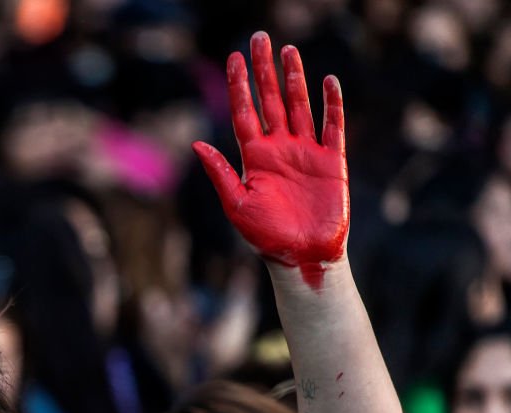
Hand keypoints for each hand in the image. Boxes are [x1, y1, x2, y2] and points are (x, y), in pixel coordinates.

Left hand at [193, 32, 348, 289]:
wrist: (302, 257)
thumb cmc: (265, 237)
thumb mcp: (237, 204)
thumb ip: (220, 172)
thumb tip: (197, 143)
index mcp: (254, 157)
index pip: (244, 112)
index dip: (239, 85)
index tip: (234, 57)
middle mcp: (279, 148)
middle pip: (270, 100)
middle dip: (264, 71)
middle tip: (260, 38)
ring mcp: (306, 152)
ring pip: (299, 106)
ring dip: (294, 79)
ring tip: (289, 51)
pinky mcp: (331, 161)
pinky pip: (332, 126)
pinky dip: (331, 104)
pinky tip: (328, 81)